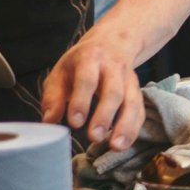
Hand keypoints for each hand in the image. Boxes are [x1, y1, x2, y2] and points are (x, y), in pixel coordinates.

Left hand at [41, 31, 144, 150]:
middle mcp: (114, 67)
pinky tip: (124, 143)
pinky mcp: (137, 90)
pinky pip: (140, 110)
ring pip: (132, 101)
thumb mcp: (61, 72)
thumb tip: (49, 122)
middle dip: (105, 115)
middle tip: (94, 137)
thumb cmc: (81, 63)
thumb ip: (54, 97)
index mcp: (90, 58)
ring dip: (125, 125)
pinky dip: (134, 128)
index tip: (75, 123)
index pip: (87, 80)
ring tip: (115, 146)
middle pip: (114, 91)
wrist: (112, 43)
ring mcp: (129, 79)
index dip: (82, 101)